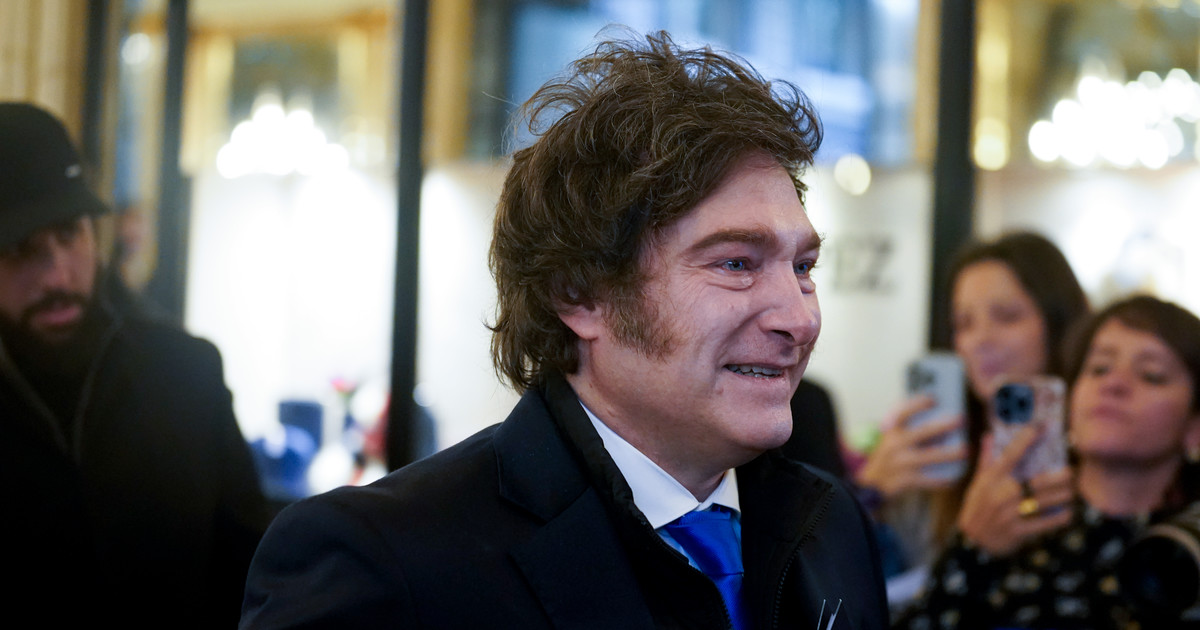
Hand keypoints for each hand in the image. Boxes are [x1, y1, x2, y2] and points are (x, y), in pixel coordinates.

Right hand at [855, 395, 967, 498]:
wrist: (873, 483)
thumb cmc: (889, 457)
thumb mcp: (892, 440)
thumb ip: (912, 432)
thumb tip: (943, 428)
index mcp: (892, 432)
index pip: (903, 413)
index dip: (918, 404)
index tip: (934, 398)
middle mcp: (895, 445)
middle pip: (922, 432)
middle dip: (942, 426)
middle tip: (960, 420)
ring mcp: (900, 463)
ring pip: (929, 456)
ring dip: (948, 453)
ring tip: (965, 450)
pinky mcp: (905, 480)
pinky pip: (928, 480)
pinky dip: (942, 480)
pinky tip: (954, 477)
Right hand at [956, 427, 1073, 556]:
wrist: (972, 541)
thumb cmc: (976, 507)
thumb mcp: (977, 482)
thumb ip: (986, 459)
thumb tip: (989, 436)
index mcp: (993, 478)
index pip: (1012, 453)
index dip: (1027, 438)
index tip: (1042, 427)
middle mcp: (1003, 493)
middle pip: (1040, 481)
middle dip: (1061, 476)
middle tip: (1071, 472)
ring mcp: (1011, 513)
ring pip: (1047, 501)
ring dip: (1064, 496)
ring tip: (1072, 491)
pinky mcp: (1019, 531)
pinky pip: (1047, 523)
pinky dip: (1061, 517)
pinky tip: (1068, 512)